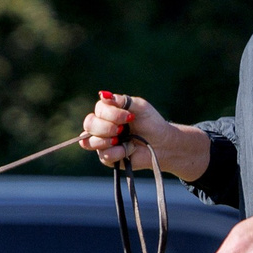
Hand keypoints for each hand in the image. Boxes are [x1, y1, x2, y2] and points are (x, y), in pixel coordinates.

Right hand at [78, 92, 211, 180]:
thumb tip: (102, 94)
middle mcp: (101, 127)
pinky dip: (117, 152)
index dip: (110, 114)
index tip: (129, 117)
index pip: (97, 110)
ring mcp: (103, 143)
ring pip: (88, 142)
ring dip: (107, 140)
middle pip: (89, 124)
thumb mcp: (139, 106)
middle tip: (123, 129)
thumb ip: (121, 100)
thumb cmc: (151, 123)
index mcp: (107, 113)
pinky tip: (128, 149)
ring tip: (122, 140)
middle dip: (106, 127)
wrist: (163, 144)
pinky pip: (103, 156)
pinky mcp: (108, 158)